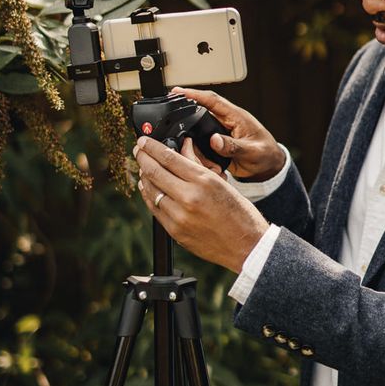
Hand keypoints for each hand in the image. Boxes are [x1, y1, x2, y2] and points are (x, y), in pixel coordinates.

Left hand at [135, 135, 268, 272]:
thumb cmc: (239, 212)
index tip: (144, 140)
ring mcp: (179, 216)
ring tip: (143, 167)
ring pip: (151, 191)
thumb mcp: (221, 182)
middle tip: (138, 150)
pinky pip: (155, 209)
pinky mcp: (174, 231)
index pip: (169, 158)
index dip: (152, 147)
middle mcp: (188, 197)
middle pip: (154, 172)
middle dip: (143, 158)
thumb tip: (183, 147)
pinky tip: (148, 188)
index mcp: (203, 181)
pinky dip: (149, 195)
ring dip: (144, 176)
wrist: (246, 245)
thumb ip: (197, 164)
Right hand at [171, 87, 285, 181]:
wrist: (269, 168)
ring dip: (196, 149)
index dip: (194, 94)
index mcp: (236, 116)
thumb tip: (214, 140)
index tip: (177, 91)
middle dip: (186, 121)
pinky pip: (202, 148)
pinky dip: (202, 158)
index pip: (212, 101)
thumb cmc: (266, 155)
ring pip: (198, 135)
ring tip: (208, 163)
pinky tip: (210, 167)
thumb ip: (234, 146)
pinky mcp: (217, 145)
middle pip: (200, 114)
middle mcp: (226, 122)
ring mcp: (220, 133)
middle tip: (172, 128)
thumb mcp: (252, 152)